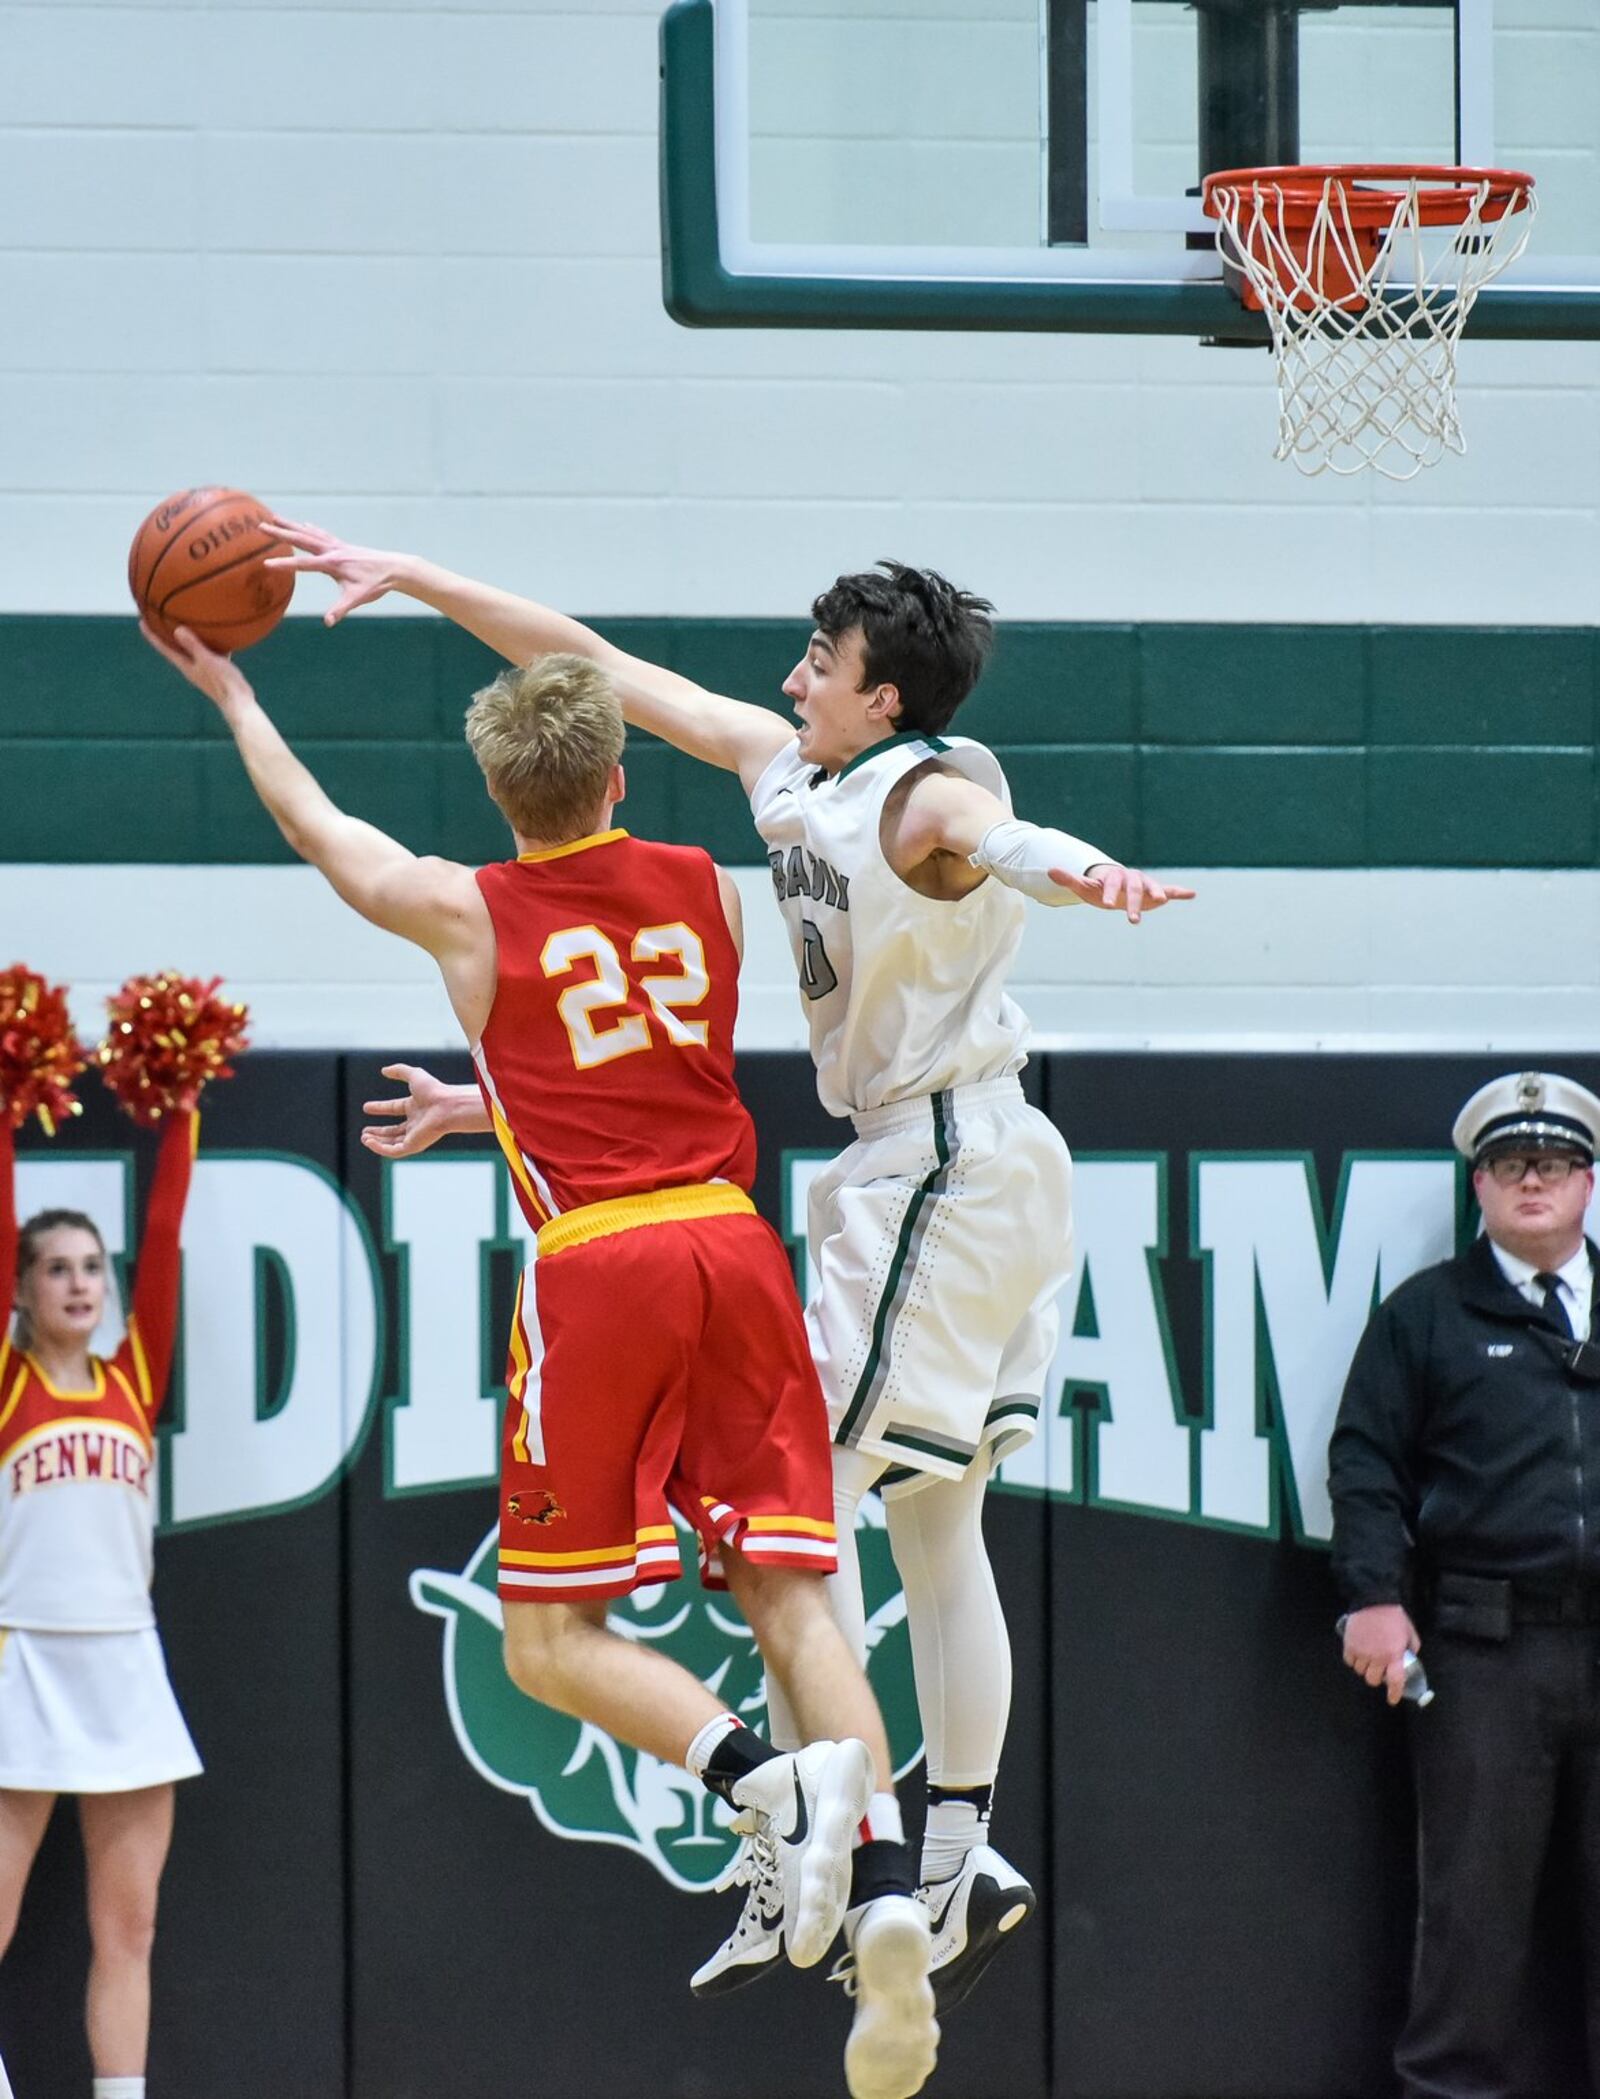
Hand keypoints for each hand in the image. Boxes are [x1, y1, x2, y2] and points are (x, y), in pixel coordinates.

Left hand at [140, 620, 254, 715]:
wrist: (239, 702)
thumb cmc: (223, 682)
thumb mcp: (208, 661)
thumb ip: (194, 646)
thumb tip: (177, 630)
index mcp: (185, 665)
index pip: (164, 648)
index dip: (152, 635)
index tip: (141, 622)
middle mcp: (191, 666)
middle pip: (174, 647)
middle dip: (165, 633)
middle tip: (156, 618)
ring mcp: (203, 668)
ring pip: (191, 648)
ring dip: (186, 637)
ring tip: (184, 622)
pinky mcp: (215, 669)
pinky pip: (208, 651)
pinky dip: (208, 642)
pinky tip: (216, 635)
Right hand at [259, 517, 404, 624]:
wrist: (394, 568)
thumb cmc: (376, 584)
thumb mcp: (357, 598)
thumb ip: (341, 609)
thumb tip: (328, 622)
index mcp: (333, 564)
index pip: (303, 564)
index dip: (285, 564)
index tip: (266, 563)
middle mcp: (332, 551)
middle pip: (302, 539)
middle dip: (281, 533)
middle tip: (261, 525)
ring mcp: (337, 546)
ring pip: (309, 532)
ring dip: (291, 525)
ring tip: (275, 516)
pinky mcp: (342, 546)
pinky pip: (321, 534)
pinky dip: (310, 529)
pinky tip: (304, 524)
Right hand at [361, 1064, 463, 1159]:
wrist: (447, 1107)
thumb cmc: (434, 1091)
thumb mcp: (414, 1075)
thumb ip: (399, 1070)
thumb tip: (384, 1070)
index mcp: (416, 1106)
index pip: (395, 1108)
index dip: (381, 1108)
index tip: (366, 1107)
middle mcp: (416, 1122)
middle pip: (394, 1130)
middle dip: (378, 1132)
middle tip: (364, 1131)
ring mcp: (414, 1135)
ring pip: (392, 1142)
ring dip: (377, 1141)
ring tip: (364, 1137)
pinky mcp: (413, 1146)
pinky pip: (393, 1151)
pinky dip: (379, 1148)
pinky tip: (369, 1142)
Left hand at [1048, 863, 1196, 923]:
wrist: (1114, 888)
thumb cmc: (1097, 889)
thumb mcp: (1083, 887)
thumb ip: (1069, 879)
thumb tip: (1049, 870)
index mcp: (1113, 877)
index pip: (1112, 884)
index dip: (1110, 892)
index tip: (1108, 904)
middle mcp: (1131, 878)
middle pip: (1134, 888)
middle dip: (1134, 903)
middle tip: (1133, 920)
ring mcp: (1145, 884)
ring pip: (1153, 887)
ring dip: (1157, 894)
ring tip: (1163, 901)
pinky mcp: (1155, 891)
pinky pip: (1169, 890)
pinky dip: (1179, 892)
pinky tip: (1191, 894)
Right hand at [1341, 1603, 1419, 1705]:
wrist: (1373, 1599)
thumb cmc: (1393, 1616)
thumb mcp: (1410, 1632)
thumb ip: (1411, 1648)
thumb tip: (1408, 1657)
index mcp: (1394, 1655)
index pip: (1395, 1681)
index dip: (1394, 1693)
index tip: (1392, 1700)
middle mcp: (1377, 1657)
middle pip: (1373, 1680)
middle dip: (1376, 1678)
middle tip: (1379, 1670)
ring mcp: (1361, 1652)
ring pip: (1360, 1671)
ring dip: (1365, 1668)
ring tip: (1368, 1659)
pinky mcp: (1349, 1645)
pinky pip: (1349, 1661)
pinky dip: (1353, 1660)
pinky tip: (1358, 1653)